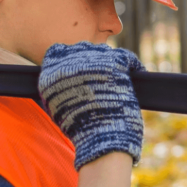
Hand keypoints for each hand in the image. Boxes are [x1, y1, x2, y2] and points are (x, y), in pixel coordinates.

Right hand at [38, 42, 144, 170]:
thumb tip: (66, 80)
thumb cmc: (82, 130)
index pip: (57, 52)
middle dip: (91, 59)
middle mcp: (69, 62)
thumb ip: (58, 89)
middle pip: (82, 49)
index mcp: (51, 74)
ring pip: (102, 50)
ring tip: (115, 78)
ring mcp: (92, 60)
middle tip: (101, 75)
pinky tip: (135, 72)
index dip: (70, 59)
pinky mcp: (114, 62)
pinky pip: (125, 56)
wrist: (101, 138)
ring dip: (109, 60)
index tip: (80, 68)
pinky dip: (132, 64)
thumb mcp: (59, 108)